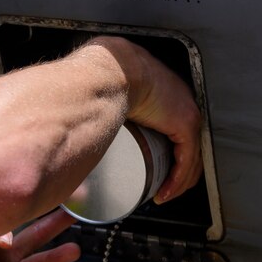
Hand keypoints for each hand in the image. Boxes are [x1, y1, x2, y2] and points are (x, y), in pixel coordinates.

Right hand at [90, 37, 203, 202]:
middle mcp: (178, 98)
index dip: (165, 149)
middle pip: (185, 143)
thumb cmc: (99, 73)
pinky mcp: (185, 123)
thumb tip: (73, 113)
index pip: (172, 125)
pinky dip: (176, 180)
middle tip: (158, 186)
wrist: (110, 67)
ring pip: (189, 156)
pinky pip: (186, 160)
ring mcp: (185, 111)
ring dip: (175, 181)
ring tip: (159, 194)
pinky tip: (164, 193)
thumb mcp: (101, 85)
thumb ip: (93, 95)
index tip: (152, 167)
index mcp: (159, 87)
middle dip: (174, 170)